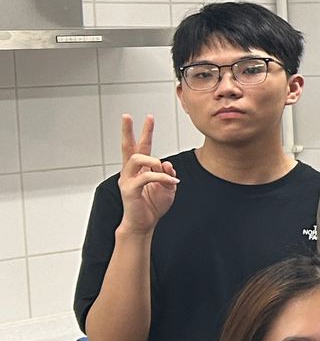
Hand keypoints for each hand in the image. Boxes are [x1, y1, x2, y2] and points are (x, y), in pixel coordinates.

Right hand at [115, 114, 178, 233]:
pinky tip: (172, 183)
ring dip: (153, 160)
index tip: (149, 117)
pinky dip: (161, 177)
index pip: (141, 146)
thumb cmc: (153, 206)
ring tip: (162, 167)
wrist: (143, 224)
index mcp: (140, 169)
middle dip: (127, 130)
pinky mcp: (130, 189)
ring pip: (136, 158)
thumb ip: (168, 174)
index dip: (146, 132)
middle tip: (126, 116)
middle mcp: (131, 171)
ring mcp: (128, 179)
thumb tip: (166, 162)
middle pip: (127, 147)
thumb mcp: (167, 187)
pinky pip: (146, 177)